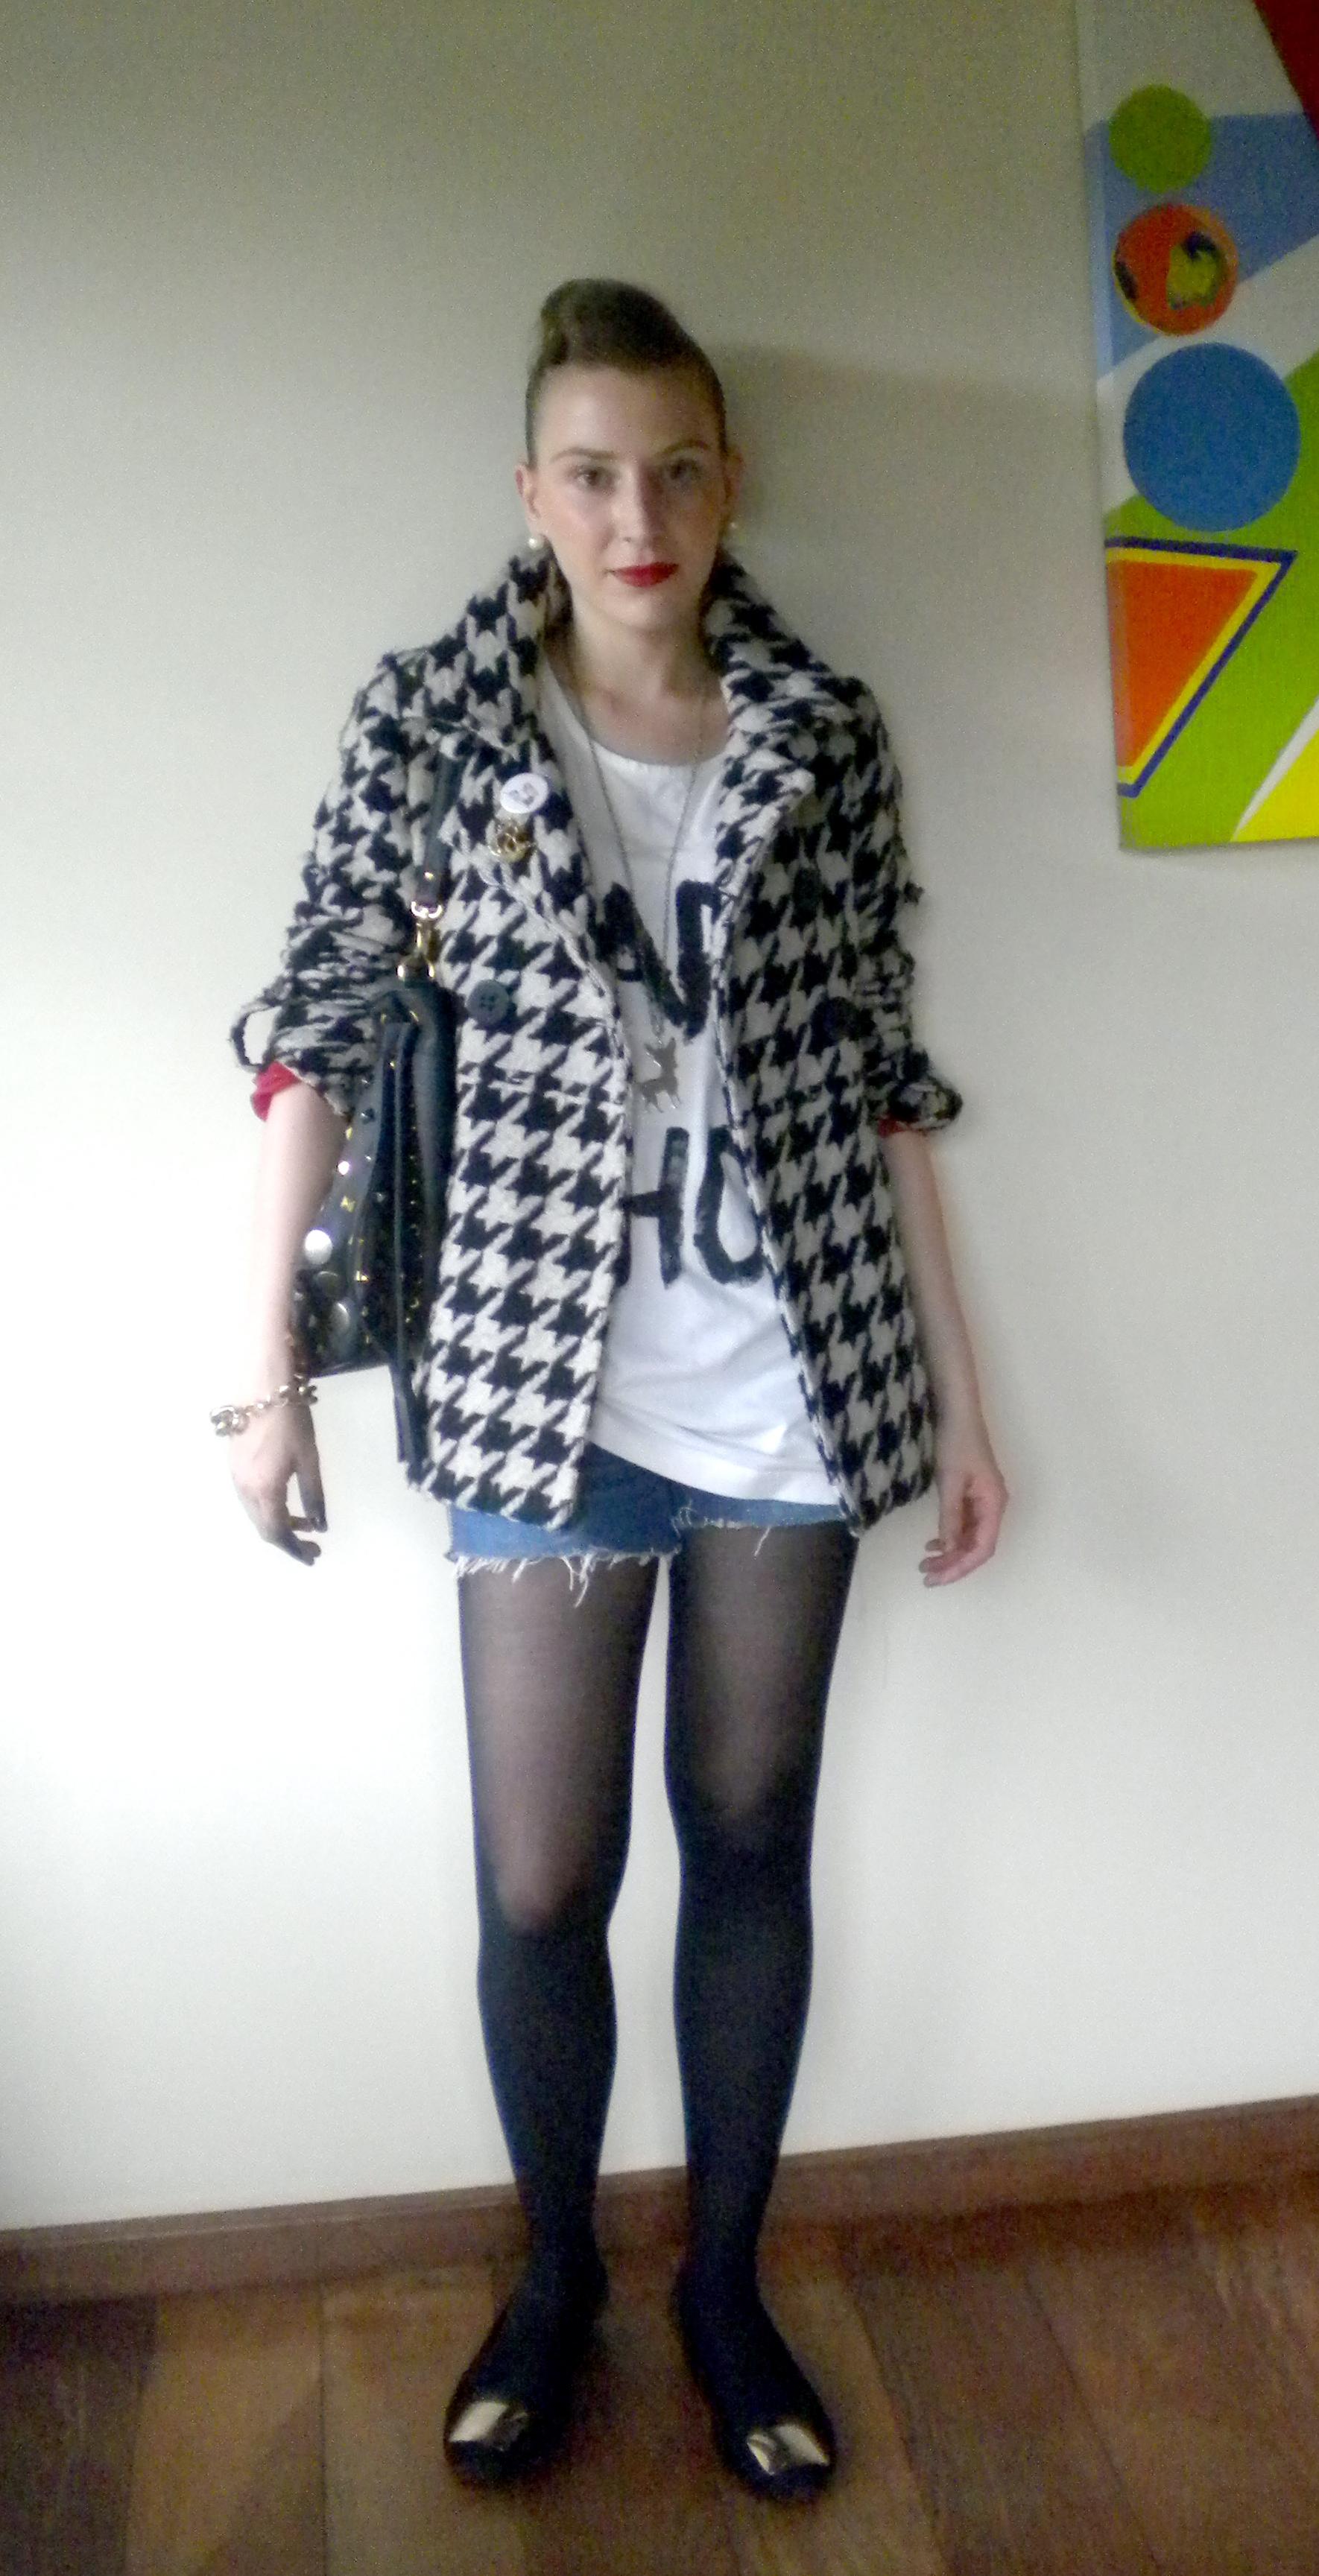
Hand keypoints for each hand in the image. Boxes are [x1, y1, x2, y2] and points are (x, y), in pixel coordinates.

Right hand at [230, 1398, 326, 1565]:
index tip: (313, 1557)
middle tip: (313, 1545)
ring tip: (305, 1522)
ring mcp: (235, 1477)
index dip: (295, 1549)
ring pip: (256, 1513)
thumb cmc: (290, 1420)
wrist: (260, 1384)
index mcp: (263, 1490)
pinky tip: (286, 1500)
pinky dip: (268, 1507)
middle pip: (263, 1527)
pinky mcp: (234, 1465)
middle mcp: (244, 1489)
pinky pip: (250, 1498)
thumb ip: (313, 1495)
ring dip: (279, 1523)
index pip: (277, 1532)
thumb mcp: (308, 1459)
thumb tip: (319, 1526)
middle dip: (288, 1541)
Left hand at [920, 1415, 1007, 1586]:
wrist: (958, 1413)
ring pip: (969, 1538)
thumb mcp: (950, 1481)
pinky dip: (949, 1537)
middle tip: (925, 1576)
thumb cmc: (956, 1443)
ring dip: (949, 1553)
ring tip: (924, 1563)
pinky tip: (932, 1544)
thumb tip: (948, 1549)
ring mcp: (983, 1502)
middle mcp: (993, 1507)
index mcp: (995, 1505)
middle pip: (977, 1547)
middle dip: (953, 1564)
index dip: (960, 1567)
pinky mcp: (973, 1495)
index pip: (982, 1549)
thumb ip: (950, 1517)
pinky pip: (964, 1525)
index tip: (937, 1578)